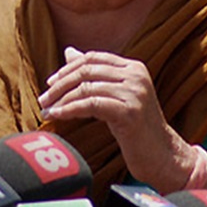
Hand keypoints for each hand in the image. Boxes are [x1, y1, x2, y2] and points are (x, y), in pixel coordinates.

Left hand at [38, 47, 194, 191]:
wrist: (162, 155)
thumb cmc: (136, 127)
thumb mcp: (115, 96)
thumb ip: (95, 75)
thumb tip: (69, 51)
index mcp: (134, 67)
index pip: (93, 58)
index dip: (68, 68)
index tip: (50, 83)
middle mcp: (136, 75)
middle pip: (87, 70)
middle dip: (61, 84)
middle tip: (44, 98)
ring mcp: (135, 92)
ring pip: (87, 87)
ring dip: (61, 99)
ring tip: (47, 110)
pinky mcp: (130, 111)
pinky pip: (91, 104)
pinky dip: (70, 109)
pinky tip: (58, 116)